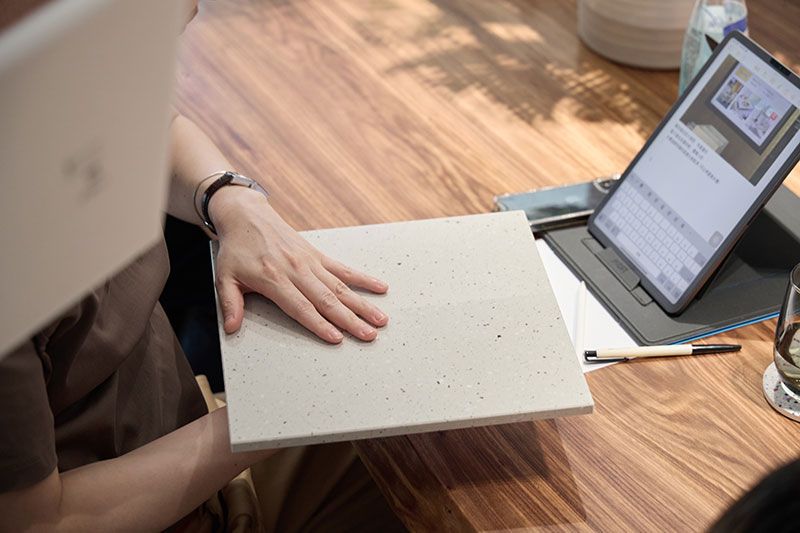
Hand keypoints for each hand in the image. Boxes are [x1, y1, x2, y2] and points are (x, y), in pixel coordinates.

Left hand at [209, 187, 388, 342]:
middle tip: (369, 335)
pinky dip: (363, 279)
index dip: (319, 324)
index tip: (337, 338)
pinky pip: (343, 269)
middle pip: (327, 300)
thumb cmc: (236, 248)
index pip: (300, 307)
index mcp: (274, 279)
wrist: (246, 215)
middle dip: (350, 320)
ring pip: (340, 287)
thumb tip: (231, 328)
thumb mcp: (225, 276)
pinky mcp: (318, 255)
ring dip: (362, 304)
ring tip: (380, 319)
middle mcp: (296, 270)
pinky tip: (380, 287)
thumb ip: (230, 304)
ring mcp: (310, 262)